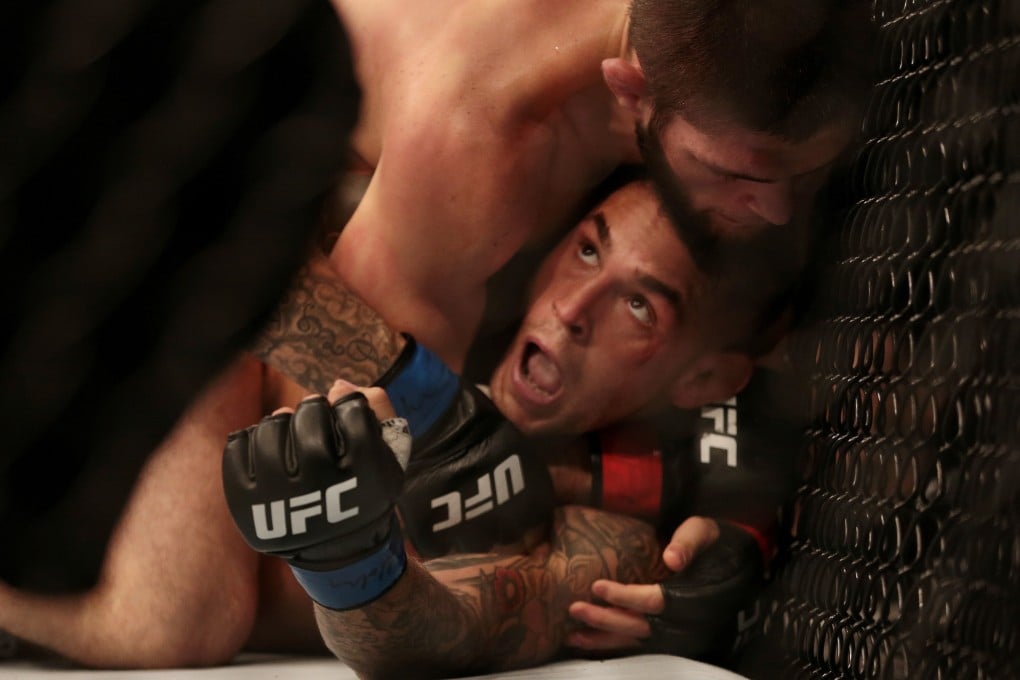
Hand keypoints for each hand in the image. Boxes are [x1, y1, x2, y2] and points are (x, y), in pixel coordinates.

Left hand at [222, 383, 407, 609]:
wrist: (336, 549)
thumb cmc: (363, 489)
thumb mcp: (390, 454)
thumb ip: (376, 409)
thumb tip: (337, 386)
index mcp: (366, 473)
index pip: (352, 409)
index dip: (350, 405)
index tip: (348, 417)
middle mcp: (323, 486)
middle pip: (311, 416)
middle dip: (315, 408)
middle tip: (316, 417)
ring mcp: (281, 497)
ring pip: (271, 428)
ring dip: (282, 421)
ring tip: (291, 432)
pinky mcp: (248, 504)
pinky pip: (237, 448)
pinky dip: (250, 439)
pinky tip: (267, 447)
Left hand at [566, 517, 719, 651]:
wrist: (734, 562)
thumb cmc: (715, 542)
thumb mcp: (704, 531)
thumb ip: (688, 542)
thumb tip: (671, 558)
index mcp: (695, 596)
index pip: (656, 602)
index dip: (626, 597)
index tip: (597, 587)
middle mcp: (687, 621)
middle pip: (641, 626)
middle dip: (606, 620)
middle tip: (575, 608)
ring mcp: (679, 632)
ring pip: (638, 640)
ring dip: (605, 639)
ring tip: (573, 635)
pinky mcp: (671, 634)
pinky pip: (641, 643)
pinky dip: (615, 643)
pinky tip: (591, 641)